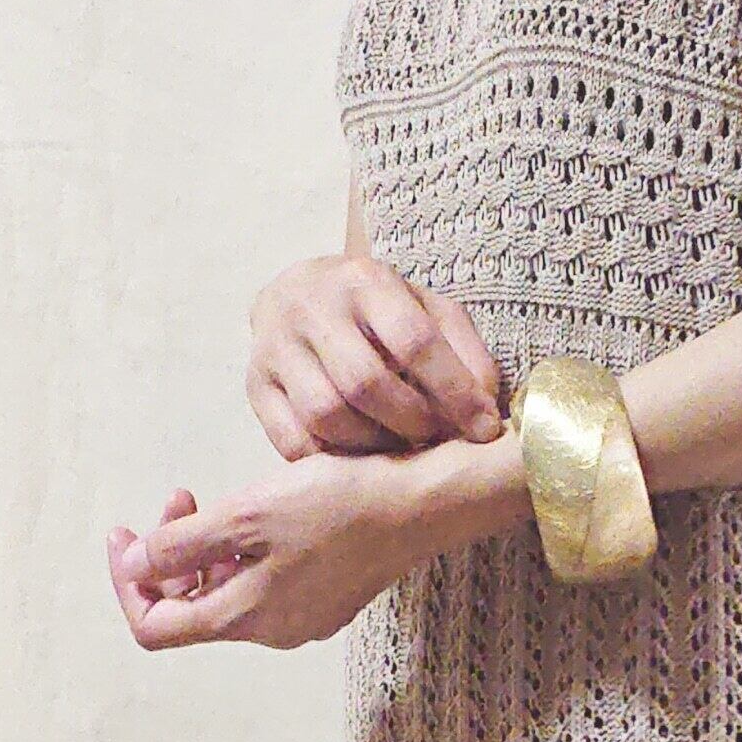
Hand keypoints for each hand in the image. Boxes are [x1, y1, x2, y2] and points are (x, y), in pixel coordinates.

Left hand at [107, 441, 516, 651]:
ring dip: (205, 550)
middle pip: (190, 609)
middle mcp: (272, 629)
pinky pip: (264, 584)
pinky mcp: (327, 596)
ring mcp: (302, 616)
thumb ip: (183, 544)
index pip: (156, 626)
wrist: (423, 502)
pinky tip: (259, 513)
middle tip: (178, 499)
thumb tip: (137, 565)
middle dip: (167, 557)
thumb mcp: (248, 515)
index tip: (126, 533)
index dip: (128, 583)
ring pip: (227, 593)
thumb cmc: (341, 504)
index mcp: (246, 616)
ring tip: (213, 501)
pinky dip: (243, 552)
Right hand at [247, 254, 503, 458]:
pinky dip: (332, 460)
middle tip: (434, 439)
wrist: (299, 295)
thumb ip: (465, 352)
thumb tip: (487, 408)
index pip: (414, 341)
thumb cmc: (378, 313)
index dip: (454, 391)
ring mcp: (275, 347)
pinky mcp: (255, 386)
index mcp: (365, 281)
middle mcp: (313, 308)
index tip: (484, 428)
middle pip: (364, 383)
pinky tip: (358, 455)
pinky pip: (293, 442)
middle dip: (411, 422)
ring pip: (325, 416)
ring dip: (373, 446)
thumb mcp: (428, 311)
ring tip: (398, 447)